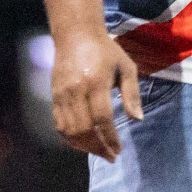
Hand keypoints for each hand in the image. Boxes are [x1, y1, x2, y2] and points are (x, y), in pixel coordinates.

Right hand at [51, 29, 141, 160]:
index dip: (110, 138)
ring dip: (84, 146)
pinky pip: (59, 125)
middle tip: (110, 156)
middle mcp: (76, 90)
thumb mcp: (126, 67)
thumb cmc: (106, 51)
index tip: (118, 151)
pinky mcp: (53, 96)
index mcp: (96, 82)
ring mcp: (62, 94)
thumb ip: (132, 93)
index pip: (101, 118)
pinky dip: (70, 139)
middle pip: (83, 129)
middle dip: (97, 147)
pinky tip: (83, 143)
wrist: (76, 35)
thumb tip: (138, 119)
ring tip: (99, 151)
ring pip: (69, 130)